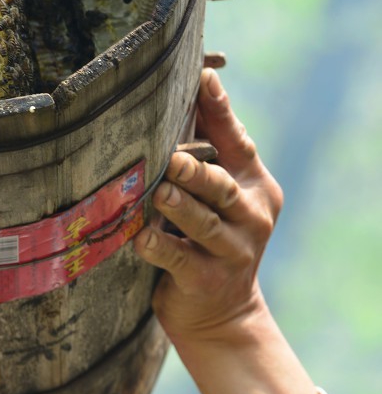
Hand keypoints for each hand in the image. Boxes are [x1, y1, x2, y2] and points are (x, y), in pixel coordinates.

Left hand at [134, 69, 282, 350]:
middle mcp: (251, 215)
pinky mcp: (207, 280)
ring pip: (203, 222)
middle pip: (222, 185)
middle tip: (171, 156)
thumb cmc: (209, 242)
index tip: (202, 77)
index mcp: (253, 186)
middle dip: (196, 169)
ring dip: (179, 206)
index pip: (237, 143)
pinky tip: (140, 239)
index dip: (220, 111)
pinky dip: (159, 248)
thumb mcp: (219, 199)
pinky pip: (179, 260)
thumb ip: (208, 155)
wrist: (223, 316)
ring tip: (159, 193)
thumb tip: (186, 93)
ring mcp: (233, 251)